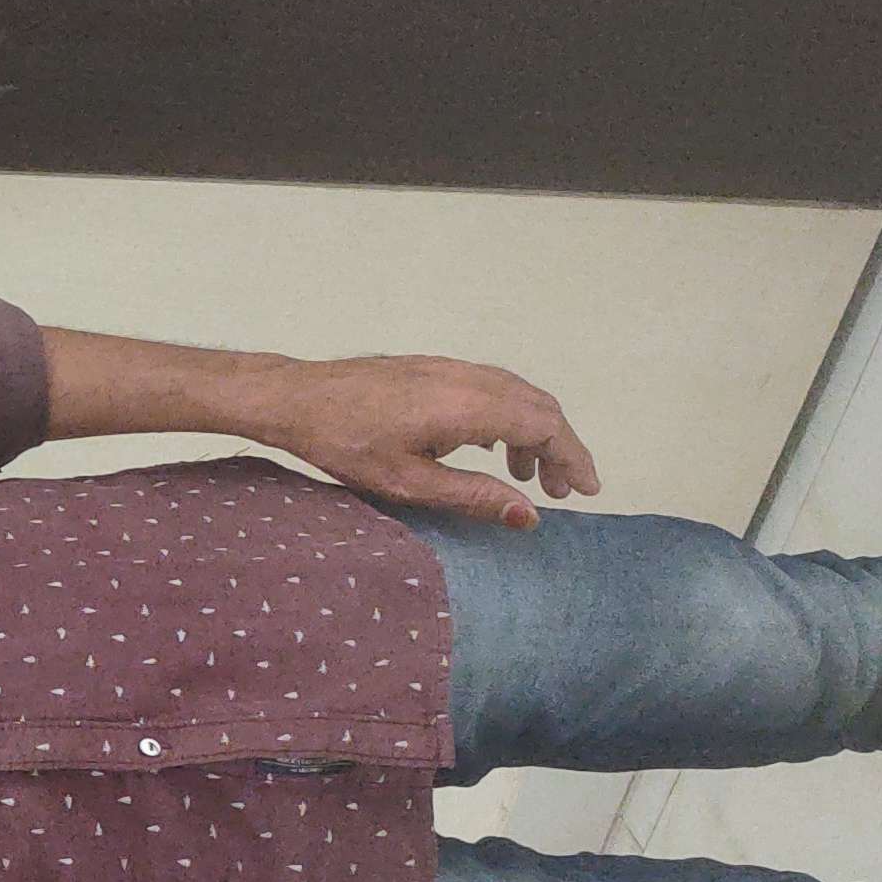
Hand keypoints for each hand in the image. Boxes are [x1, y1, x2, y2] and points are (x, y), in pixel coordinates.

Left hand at [244, 355, 600, 528]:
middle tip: (563, 491)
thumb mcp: (408, 482)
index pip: (544, 426)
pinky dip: (506, 417)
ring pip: (516, 394)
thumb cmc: (342, 441)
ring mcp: (449, 367)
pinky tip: (490, 448)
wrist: (294, 397)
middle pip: (539, 407)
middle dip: (559, 448)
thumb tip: (529, 515)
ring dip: (533, 433)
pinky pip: (489, 387)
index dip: (573, 458)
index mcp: (467, 405)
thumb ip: (473, 497)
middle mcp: (466, 377)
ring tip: (527, 477)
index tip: (587, 490)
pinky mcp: (432, 368)